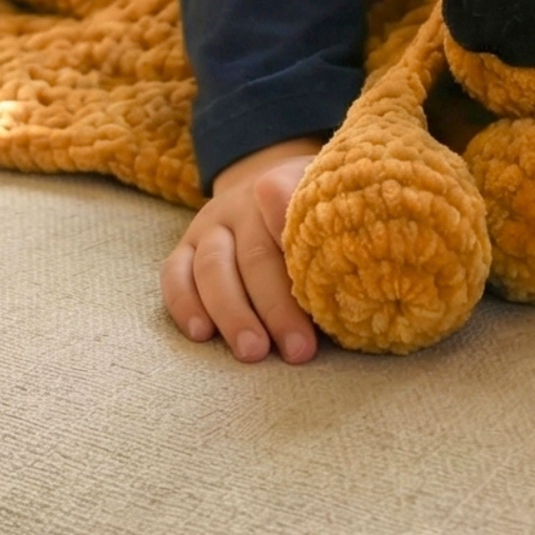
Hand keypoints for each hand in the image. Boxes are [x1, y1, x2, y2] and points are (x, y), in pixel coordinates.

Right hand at [161, 137, 322, 363]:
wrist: (265, 183)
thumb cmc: (312, 212)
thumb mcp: (330, 205)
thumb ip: (339, 233)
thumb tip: (359, 283)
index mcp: (286, 188)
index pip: (290, 207)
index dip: (296, 235)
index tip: (316, 273)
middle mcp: (243, 204)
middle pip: (257, 254)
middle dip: (277, 307)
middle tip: (298, 350)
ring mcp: (210, 224)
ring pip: (213, 266)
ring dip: (233, 313)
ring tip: (253, 352)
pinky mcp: (184, 246)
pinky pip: (175, 273)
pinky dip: (184, 304)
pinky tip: (201, 334)